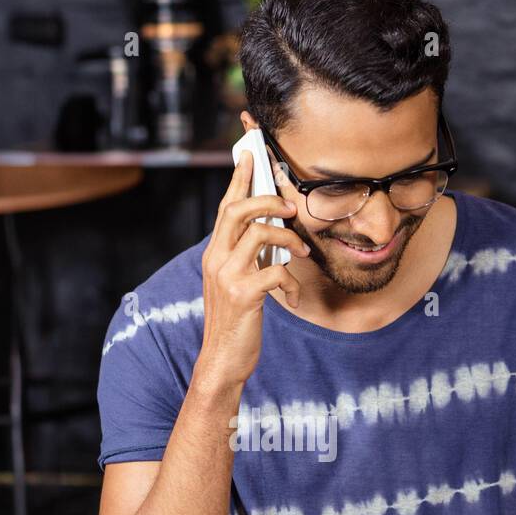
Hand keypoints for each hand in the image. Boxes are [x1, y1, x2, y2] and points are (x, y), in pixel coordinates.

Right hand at [194, 148, 310, 391]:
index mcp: (214, 254)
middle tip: (289, 207)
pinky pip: (276, 272)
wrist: (222, 359)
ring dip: (288, 239)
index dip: (237, 180)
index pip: (225, 208)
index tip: (249, 155)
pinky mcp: (243, 295)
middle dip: (268, 200)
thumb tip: (270, 233)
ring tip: (301, 252)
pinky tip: (293, 296)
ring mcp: (227, 276)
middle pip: (238, 211)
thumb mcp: (236, 283)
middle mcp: (215, 259)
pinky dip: (291, 282)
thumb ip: (246, 258)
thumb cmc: (235, 321)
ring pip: (260, 234)